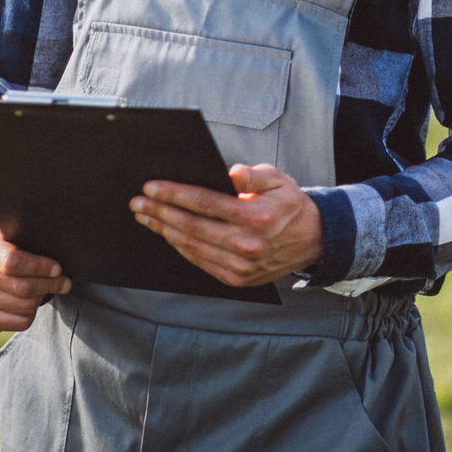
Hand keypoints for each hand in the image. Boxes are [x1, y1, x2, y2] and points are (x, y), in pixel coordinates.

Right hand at [0, 218, 69, 331]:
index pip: (13, 262)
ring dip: (41, 298)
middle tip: (65, 282)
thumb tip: (61, 256)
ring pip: (23, 307)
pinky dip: (33, 315)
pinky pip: (18, 322)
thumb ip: (38, 238)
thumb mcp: (26, 233)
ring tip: (46, 289)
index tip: (58, 269)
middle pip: (22, 288)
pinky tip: (34, 302)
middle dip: (49, 285)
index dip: (39, 268)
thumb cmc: (20, 243)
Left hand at [131, 163, 323, 286]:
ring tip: (146, 217)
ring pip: (192, 246)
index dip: (175, 194)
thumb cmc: (290, 205)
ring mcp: (240, 266)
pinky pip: (200, 261)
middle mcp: (247, 244)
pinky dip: (180, 247)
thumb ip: (253, 175)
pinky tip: (167, 233)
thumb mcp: (279, 180)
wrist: (313, 240)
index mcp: (257, 217)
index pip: (206, 203)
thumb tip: (230, 173)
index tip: (152, 187)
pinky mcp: (236, 279)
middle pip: (192, 226)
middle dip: (160, 212)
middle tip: (138, 202)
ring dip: (164, 230)